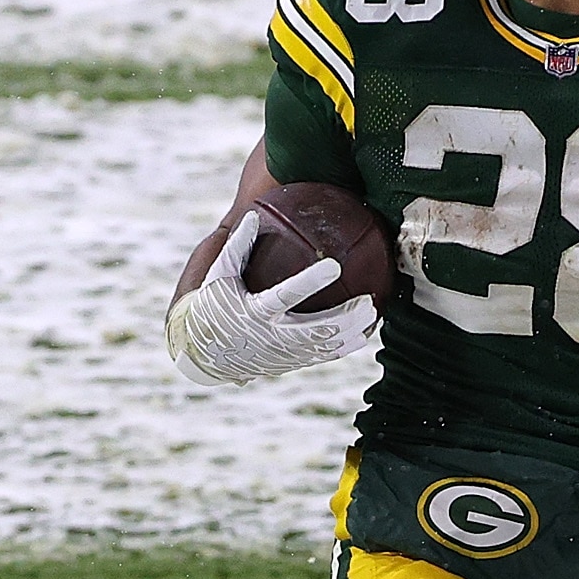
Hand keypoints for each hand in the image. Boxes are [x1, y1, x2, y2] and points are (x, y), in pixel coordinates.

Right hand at [166, 212, 380, 385]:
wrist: (205, 353)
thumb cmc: (212, 307)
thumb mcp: (218, 276)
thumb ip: (237, 247)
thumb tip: (254, 215)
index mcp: (256, 311)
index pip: (287, 294)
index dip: (310, 281)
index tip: (333, 265)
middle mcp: (272, 336)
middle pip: (316, 329)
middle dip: (345, 318)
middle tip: (369, 303)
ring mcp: (283, 353)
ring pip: (324, 347)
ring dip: (350, 334)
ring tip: (373, 317)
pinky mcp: (289, 363)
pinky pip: (321, 356)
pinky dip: (342, 348)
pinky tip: (363, 335)